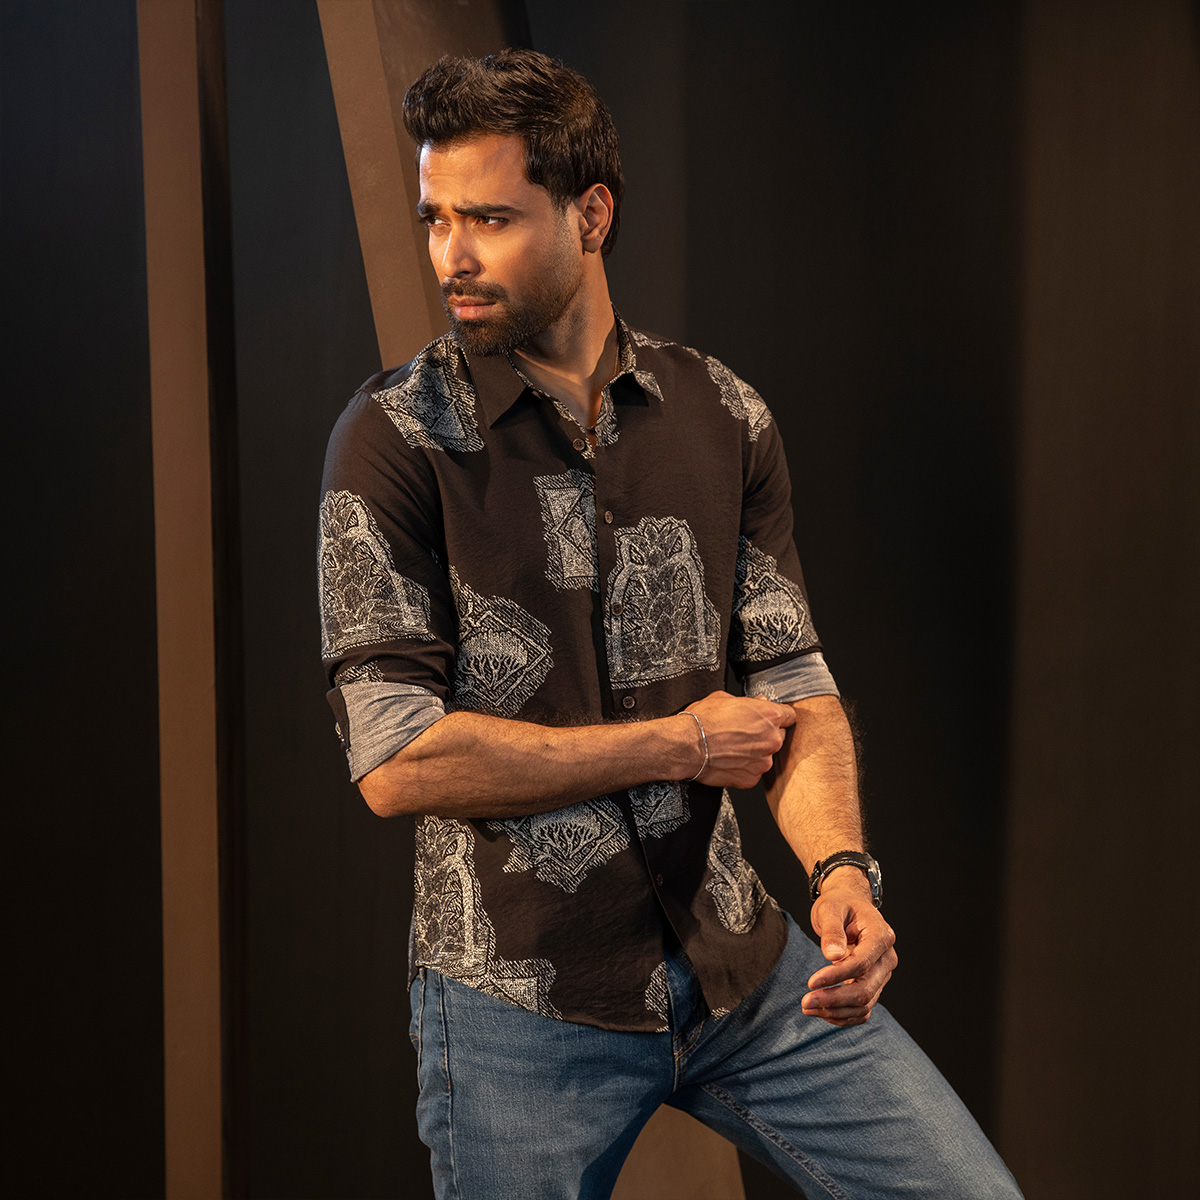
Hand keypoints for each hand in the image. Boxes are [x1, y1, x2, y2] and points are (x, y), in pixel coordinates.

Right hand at [685, 691, 795, 788]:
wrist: (687, 745)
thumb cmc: (703, 721)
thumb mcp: (725, 698)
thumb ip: (749, 702)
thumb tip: (758, 702)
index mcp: (769, 715)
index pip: (789, 716)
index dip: (777, 717)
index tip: (769, 720)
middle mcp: (771, 739)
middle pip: (779, 736)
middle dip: (766, 735)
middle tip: (745, 734)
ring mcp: (763, 761)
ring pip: (766, 756)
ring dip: (755, 753)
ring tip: (734, 748)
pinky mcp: (752, 778)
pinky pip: (754, 771)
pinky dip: (745, 768)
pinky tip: (730, 760)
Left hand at [801, 871, 896, 1026]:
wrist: (849, 905)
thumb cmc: (840, 904)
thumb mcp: (830, 909)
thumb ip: (832, 931)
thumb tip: (832, 956)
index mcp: (881, 936)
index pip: (861, 964)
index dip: (836, 976)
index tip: (811, 982)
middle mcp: (887, 958)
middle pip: (865, 989)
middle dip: (834, 999)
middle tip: (805, 1002)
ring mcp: (882, 974)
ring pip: (864, 1004)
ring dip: (835, 1011)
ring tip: (807, 1007)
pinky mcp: (874, 984)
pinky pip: (863, 1009)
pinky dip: (843, 1015)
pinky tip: (821, 1011)